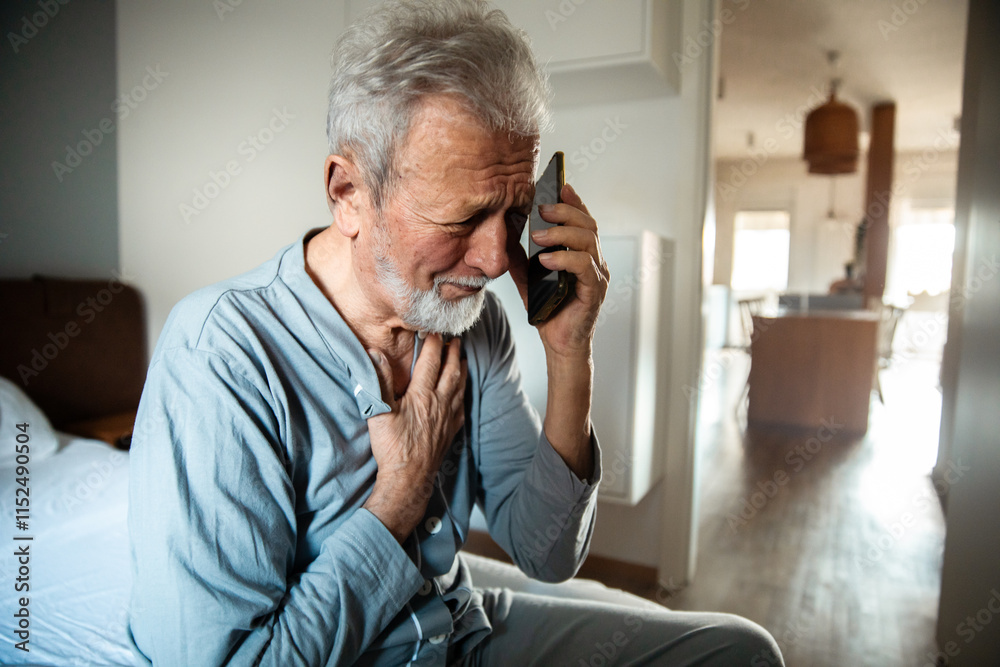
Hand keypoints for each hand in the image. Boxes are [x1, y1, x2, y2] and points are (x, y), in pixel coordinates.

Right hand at [362, 334, 466, 541]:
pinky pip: (461, 407)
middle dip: (453, 352)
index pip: (431, 361)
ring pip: (459, 387)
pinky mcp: (450, 431)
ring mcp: (447, 417)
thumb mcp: (380, 411)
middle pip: (450, 371)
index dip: (434, 344)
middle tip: (455, 339)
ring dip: (461, 370)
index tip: (434, 331)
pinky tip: (461, 392)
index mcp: (422, 395)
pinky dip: (462, 394)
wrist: (408, 478)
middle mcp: (439, 403)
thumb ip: (379, 381)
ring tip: (462, 358)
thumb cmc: (392, 446)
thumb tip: (375, 353)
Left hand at [508, 183, 609, 360]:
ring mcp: (597, 275)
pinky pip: (584, 267)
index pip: (582, 221)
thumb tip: (502, 235)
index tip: (559, 186)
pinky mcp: (594, 291)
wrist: (558, 343)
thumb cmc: (549, 311)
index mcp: (583, 254)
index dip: (574, 202)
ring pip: (588, 241)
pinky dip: (565, 259)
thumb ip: (520, 258)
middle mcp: (595, 261)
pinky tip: (546, 259)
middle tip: (541, 209)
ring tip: (538, 235)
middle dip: (565, 212)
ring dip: (562, 233)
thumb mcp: (528, 278)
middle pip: (588, 225)